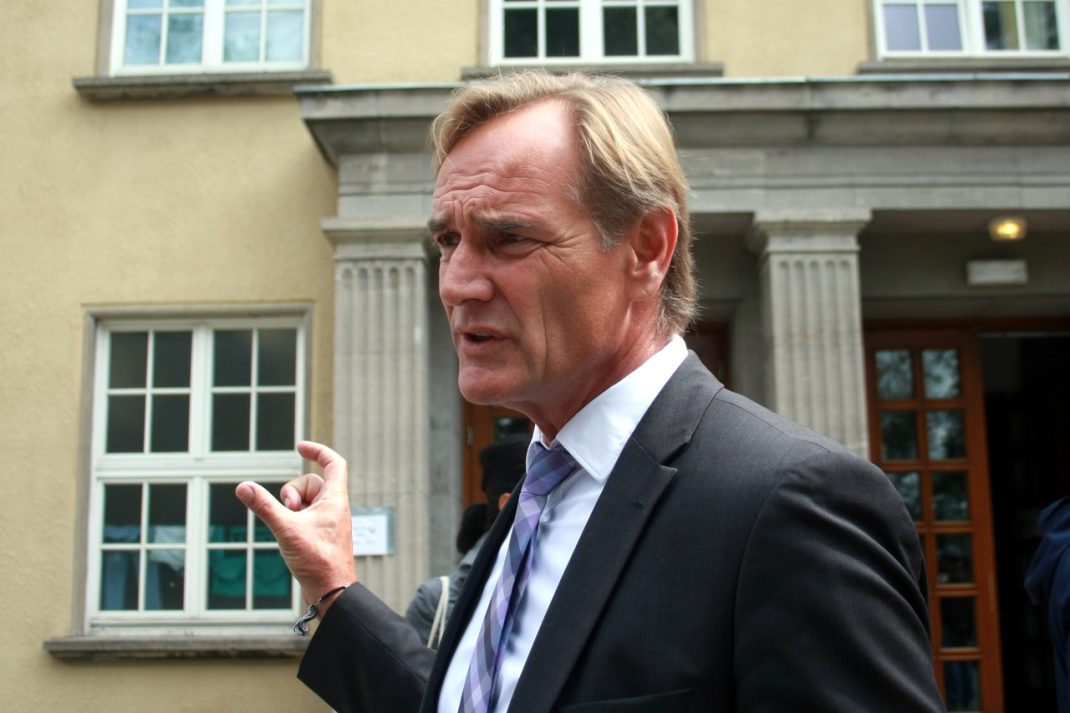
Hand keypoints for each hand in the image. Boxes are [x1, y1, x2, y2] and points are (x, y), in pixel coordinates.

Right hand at [235, 440, 356, 612]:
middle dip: (293, 492)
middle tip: (289, 511)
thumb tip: (243, 487)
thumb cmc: (318, 561)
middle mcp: (335, 507)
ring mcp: (328, 522)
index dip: (318, 451)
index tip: (299, 447)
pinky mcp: (321, 535)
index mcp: (336, 499)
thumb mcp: (286, 529)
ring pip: (306, 501)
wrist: (332, 592)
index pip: (334, 463)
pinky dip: (293, 520)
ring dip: (291, 508)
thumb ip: (264, 506)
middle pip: (312, 482)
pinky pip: (304, 517)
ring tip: (289, 526)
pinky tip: (289, 537)